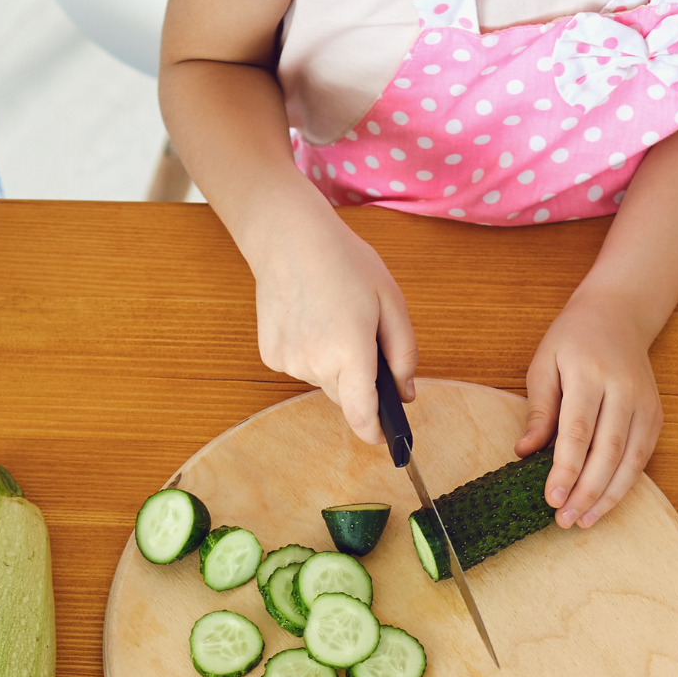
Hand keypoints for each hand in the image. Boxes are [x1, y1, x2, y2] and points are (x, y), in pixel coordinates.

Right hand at [249, 202, 414, 443]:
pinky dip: (309, 353)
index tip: (384, 437)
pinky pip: (301, 368)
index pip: (362, 415)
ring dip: (333, 364)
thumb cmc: (344, 263)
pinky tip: (308, 321)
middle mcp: (316, 364)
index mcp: (350, 352)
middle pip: (345, 396)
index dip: (375, 432)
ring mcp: (290, 362)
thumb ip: (403, 353)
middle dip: (358, 379)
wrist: (287, 238)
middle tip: (358, 336)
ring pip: (323, 381)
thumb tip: (406, 394)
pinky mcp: (272, 356)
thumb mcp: (390, 301)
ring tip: (330, 320)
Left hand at [518, 295, 661, 528]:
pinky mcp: (655, 415)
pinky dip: (624, 484)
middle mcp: (623, 389)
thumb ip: (539, 412)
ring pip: (630, 460)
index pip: (578, 431)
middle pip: (607, 451)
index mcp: (590, 373)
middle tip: (564, 519)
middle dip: (586, 491)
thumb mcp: (544, 365)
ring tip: (584, 520)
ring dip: (607, 496)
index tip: (552, 499)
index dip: (566, 469)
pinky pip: (642, 457)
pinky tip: (604, 503)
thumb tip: (525, 453)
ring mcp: (644, 403)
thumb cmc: (573, 341)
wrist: (618, 316)